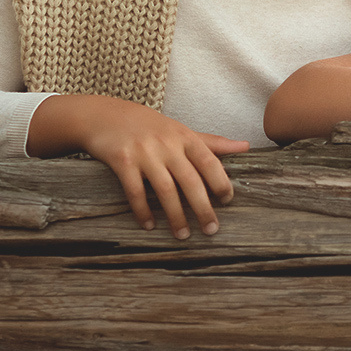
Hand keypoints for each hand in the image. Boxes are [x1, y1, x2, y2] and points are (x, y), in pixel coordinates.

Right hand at [29, 95, 247, 238]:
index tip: (227, 201)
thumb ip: (212, 142)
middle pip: (191, 181)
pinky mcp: (122, 161)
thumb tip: (245, 146)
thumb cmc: (148, 126)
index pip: (210, 162)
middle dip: (203, 208)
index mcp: (184, 137)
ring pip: (165, 190)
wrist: (104, 115)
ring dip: (176, 216)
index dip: (221, 182)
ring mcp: (144, 153)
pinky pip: (135, 192)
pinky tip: (149, 225)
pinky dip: (143, 211)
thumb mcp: (180, 130)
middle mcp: (167, 144)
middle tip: (212, 230)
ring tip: (183, 235)